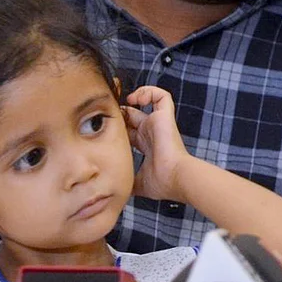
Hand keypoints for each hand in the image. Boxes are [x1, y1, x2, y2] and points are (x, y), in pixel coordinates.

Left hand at [122, 86, 192, 201]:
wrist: (175, 177)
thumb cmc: (161, 182)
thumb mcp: (136, 183)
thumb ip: (124, 181)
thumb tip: (113, 189)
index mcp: (146, 145)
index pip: (130, 131)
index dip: (118, 126)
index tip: (106, 125)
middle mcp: (151, 132)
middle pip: (133, 115)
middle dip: (122, 111)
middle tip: (111, 112)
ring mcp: (159, 123)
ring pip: (150, 100)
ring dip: (138, 96)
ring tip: (128, 100)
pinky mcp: (165, 116)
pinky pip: (161, 95)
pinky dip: (150, 92)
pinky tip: (137, 99)